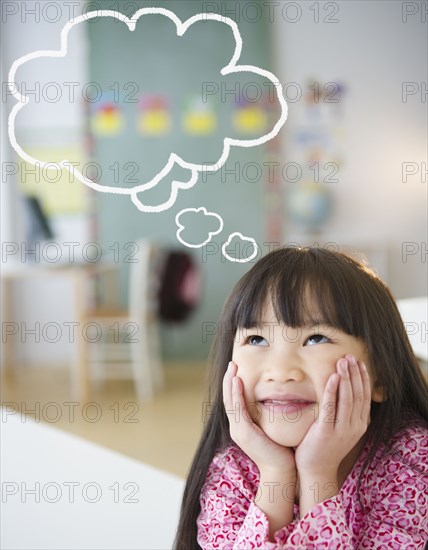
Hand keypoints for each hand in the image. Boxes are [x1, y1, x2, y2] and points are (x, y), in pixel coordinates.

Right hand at [223, 361, 295, 475]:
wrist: (282, 471)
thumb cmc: (281, 450)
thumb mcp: (271, 429)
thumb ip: (268, 415)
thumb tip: (276, 400)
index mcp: (241, 427)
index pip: (233, 402)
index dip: (232, 385)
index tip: (235, 370)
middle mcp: (236, 428)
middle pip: (228, 399)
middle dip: (228, 380)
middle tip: (231, 364)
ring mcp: (238, 430)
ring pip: (230, 402)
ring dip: (230, 383)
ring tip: (232, 368)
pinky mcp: (244, 432)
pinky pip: (237, 409)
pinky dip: (236, 394)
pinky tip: (237, 382)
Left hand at [294, 354, 370, 479]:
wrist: (315, 470)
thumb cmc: (324, 447)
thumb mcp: (341, 429)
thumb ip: (345, 413)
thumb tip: (345, 392)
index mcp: (359, 425)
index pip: (364, 397)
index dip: (363, 379)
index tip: (359, 363)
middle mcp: (354, 427)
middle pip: (357, 395)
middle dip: (354, 374)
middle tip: (350, 357)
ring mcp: (341, 430)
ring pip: (347, 398)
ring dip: (346, 378)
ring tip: (342, 362)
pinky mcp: (326, 431)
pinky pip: (331, 407)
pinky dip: (333, 390)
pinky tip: (333, 377)